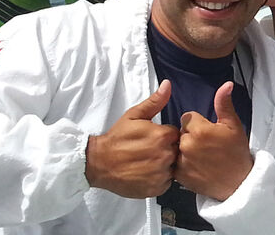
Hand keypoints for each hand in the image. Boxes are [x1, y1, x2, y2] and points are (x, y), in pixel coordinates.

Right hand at [87, 80, 179, 198]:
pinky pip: (166, 182)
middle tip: (148, 151)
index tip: (153, 138)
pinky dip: (158, 179)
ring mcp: (161, 174)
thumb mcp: (134, 115)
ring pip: (172, 167)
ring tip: (146, 162)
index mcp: (163, 136)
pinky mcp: (156, 189)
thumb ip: (154, 101)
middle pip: (176, 151)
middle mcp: (165, 156)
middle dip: (166, 150)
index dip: (165, 136)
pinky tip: (145, 173)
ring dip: (164, 165)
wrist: (98, 162)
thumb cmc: (117, 138)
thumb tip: (168, 84)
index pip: (176, 135)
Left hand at [176, 82, 254, 201]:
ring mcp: (181, 161)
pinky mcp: (179, 175)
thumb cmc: (237, 154)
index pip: (187, 118)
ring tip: (201, 157)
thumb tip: (226, 85)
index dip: (198, 124)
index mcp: (200, 130)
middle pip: (181, 132)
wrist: (238, 183)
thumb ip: (224, 104)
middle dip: (190, 136)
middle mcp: (187, 144)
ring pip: (176, 146)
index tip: (208, 132)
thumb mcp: (234, 126)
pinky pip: (174, 162)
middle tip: (206, 146)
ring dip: (184, 149)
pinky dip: (181, 164)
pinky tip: (196, 167)